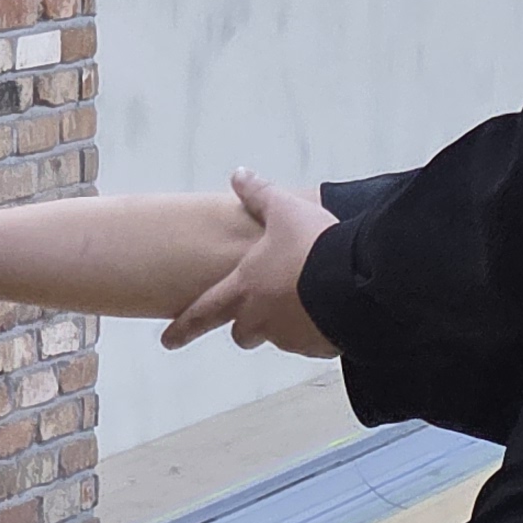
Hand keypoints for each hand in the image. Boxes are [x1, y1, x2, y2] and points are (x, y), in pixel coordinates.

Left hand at [161, 168, 336, 355]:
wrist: (355, 282)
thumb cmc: (313, 246)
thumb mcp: (284, 210)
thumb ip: (259, 195)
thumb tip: (239, 175)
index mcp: (244, 289)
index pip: (202, 314)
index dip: (182, 328)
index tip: (168, 341)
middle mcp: (261, 319)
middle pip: (242, 334)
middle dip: (248, 326)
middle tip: (262, 313)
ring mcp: (291, 338)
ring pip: (281, 338)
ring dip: (288, 324)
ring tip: (312, 300)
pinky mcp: (319, 347)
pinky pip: (313, 344)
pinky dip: (318, 331)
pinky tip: (334, 311)